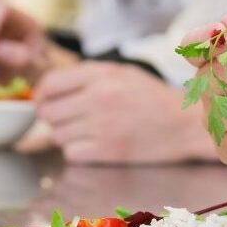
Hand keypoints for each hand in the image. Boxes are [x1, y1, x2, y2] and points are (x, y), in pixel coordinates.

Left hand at [32, 62, 216, 163]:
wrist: (184, 124)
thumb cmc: (152, 97)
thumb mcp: (121, 72)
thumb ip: (86, 75)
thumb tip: (49, 86)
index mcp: (101, 75)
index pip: (49, 84)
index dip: (42, 94)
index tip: (45, 99)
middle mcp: (98, 99)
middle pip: (47, 112)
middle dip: (52, 116)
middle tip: (66, 117)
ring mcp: (102, 127)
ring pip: (57, 135)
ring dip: (65, 135)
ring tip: (84, 130)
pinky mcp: (108, 152)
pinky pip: (71, 154)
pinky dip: (77, 151)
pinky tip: (92, 144)